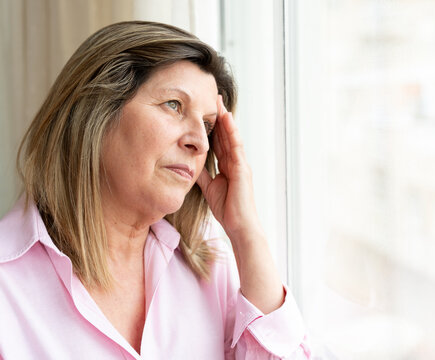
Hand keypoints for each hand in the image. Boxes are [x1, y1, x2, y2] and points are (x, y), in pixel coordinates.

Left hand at [196, 95, 261, 242]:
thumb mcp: (209, 187)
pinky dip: (232, 131)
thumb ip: (203, 174)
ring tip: (219, 102)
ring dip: (226, 118)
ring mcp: (240, 163)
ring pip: (232, 136)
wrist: (239, 225)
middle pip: (226, 135)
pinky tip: (226, 118)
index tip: (206, 112)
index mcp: (228, 166)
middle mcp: (236, 162)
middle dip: (220, 117)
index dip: (214, 127)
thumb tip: (191, 163)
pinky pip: (236, 145)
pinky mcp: (242, 167)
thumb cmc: (227, 209)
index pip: (220, 142)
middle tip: (213, 98)